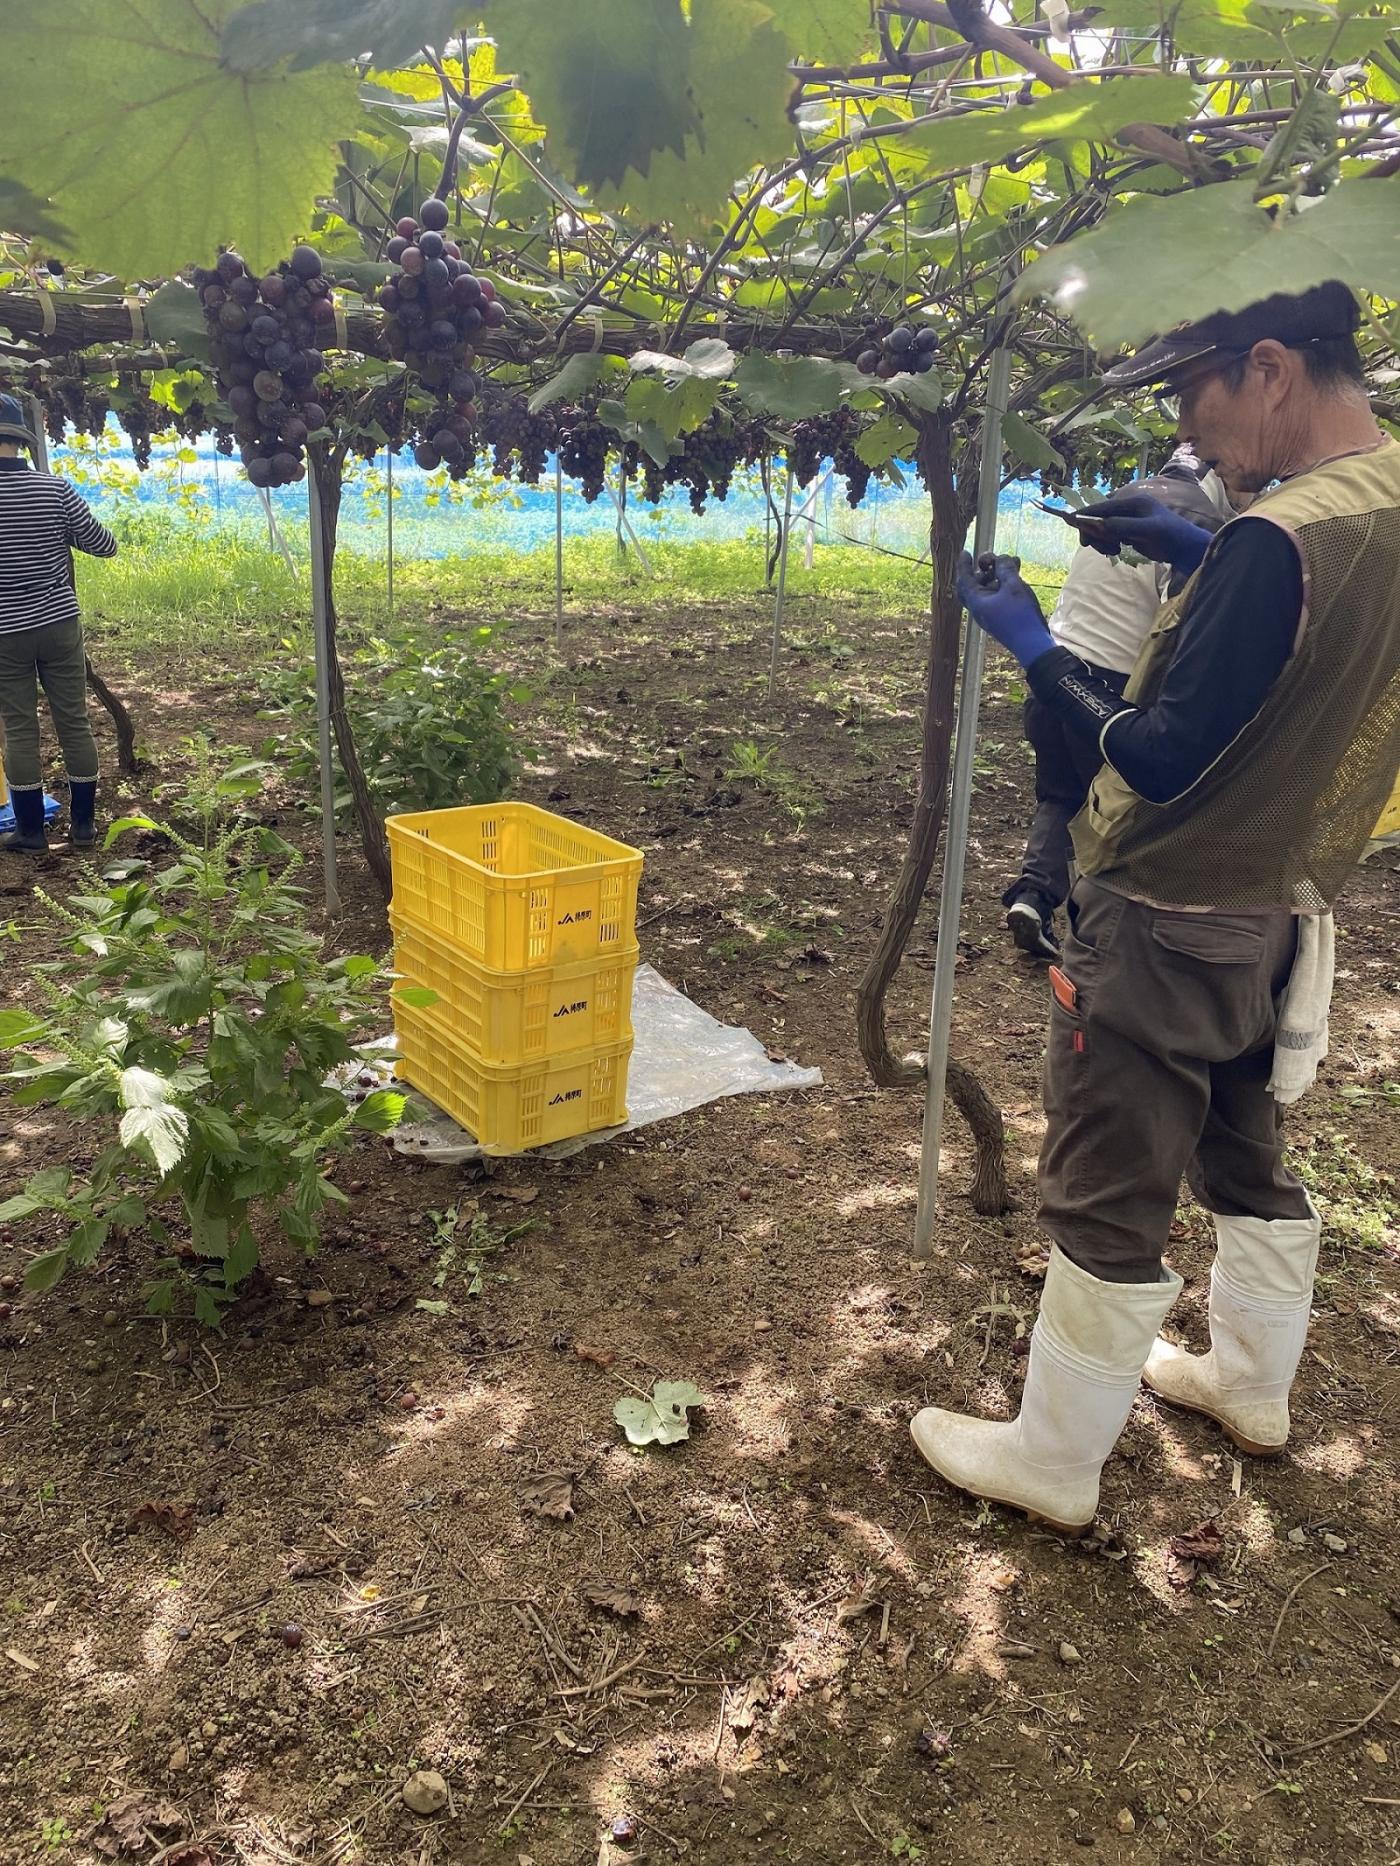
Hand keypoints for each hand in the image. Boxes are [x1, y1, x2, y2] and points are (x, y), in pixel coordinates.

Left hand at [955, 552, 1053, 666]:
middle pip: (975, 584)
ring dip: (998, 575)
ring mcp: (991, 614)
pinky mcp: (1001, 618)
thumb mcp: (1013, 586)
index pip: (964, 580)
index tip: (965, 552)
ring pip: (989, 589)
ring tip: (1013, 562)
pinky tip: (1017, 577)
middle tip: (993, 559)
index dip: (964, 565)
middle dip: (984, 569)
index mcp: (977, 602)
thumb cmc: (1020, 615)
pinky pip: (998, 597)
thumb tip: (1000, 559)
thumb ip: (1005, 569)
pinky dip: (1004, 585)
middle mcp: (980, 609)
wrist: (1032, 644)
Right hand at [1072, 491, 1212, 577]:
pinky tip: (1117, 550)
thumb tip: (1100, 525)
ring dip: (1101, 540)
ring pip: (1103, 528)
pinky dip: (1107, 543)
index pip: (1104, 506)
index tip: (1072, 523)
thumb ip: (1124, 526)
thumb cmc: (1170, 536)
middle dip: (1095, 532)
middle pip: (1100, 517)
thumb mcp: (1148, 531)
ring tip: (1113, 550)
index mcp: (1134, 502)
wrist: (1185, 547)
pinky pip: (1109, 535)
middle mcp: (1129, 508)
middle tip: (1097, 547)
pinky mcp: (1129, 531)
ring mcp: (1128, 520)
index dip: (1088, 515)